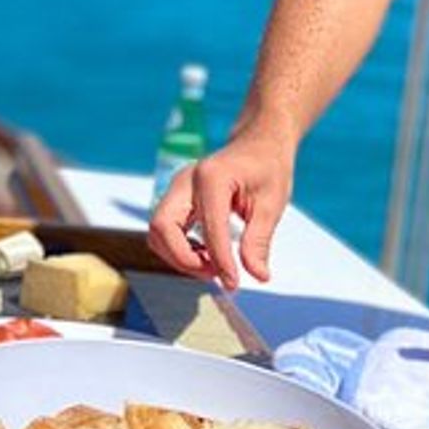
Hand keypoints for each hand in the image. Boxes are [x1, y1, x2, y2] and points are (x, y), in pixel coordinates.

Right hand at [148, 125, 295, 290]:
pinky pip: (164, 230)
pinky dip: (178, 249)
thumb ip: (259, 241)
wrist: (258, 144)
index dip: (220, 261)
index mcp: (212, 178)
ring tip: (213, 266)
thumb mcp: (272, 205)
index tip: (234, 285)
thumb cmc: (268, 169)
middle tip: (215, 274)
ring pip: (157, 231)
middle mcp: (185, 180)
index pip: (209, 228)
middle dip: (183, 258)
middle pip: (162, 228)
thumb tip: (258, 276)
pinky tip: (206, 255)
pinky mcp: (174, 198)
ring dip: (178, 256)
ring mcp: (175, 188)